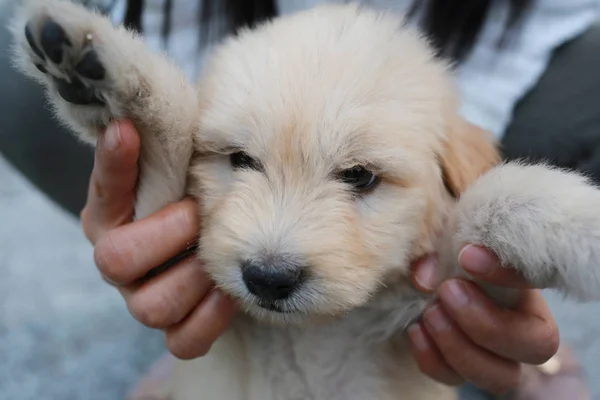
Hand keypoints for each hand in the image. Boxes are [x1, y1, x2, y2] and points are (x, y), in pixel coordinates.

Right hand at [81, 119, 236, 358]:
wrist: (218, 240)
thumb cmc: (195, 196)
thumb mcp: (182, 167)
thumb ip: (164, 147)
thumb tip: (138, 114)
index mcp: (112, 217)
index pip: (103, 191)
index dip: (114, 165)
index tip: (129, 131)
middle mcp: (120, 262)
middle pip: (115, 262)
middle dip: (165, 235)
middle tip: (198, 215)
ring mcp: (144, 299)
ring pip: (151, 308)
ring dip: (192, 279)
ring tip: (219, 257)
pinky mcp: (176, 329)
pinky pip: (183, 342)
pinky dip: (209, 320)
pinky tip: (229, 295)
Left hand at [407, 245, 559, 393]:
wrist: (421, 280)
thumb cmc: (444, 253)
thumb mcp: (444, 242)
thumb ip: (439, 251)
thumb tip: (425, 276)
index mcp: (526, 284)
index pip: (539, 280)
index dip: (508, 272)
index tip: (468, 254)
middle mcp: (523, 324)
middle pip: (537, 345)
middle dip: (488, 324)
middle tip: (447, 292)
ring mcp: (497, 355)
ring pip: (502, 377)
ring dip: (460, 348)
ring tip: (430, 314)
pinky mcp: (463, 370)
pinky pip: (455, 380)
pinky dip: (433, 360)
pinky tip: (416, 331)